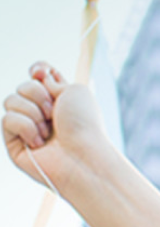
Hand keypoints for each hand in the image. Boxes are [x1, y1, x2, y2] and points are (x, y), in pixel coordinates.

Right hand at [2, 63, 107, 192]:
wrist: (83, 156)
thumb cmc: (84, 125)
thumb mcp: (75, 90)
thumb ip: (52, 78)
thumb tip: (36, 77)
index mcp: (59, 100)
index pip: (38, 75)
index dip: (37, 70)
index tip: (40, 73)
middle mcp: (43, 114)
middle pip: (23, 86)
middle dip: (37, 94)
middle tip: (53, 113)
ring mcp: (28, 128)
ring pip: (10, 101)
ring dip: (32, 112)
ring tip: (49, 132)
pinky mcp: (15, 144)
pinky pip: (7, 120)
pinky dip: (25, 127)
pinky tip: (39, 143)